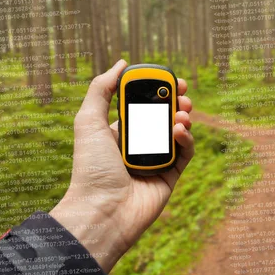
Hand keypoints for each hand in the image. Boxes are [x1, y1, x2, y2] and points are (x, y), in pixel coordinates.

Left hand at [50, 60, 193, 272]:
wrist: (102, 211)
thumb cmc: (92, 168)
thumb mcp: (88, 121)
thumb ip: (101, 89)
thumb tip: (121, 64)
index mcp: (119, 132)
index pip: (143, 105)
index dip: (157, 91)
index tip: (169, 80)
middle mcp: (138, 145)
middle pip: (164, 116)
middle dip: (176, 102)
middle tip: (183, 93)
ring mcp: (156, 160)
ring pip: (177, 132)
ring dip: (183, 118)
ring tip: (181, 113)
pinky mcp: (170, 176)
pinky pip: (185, 153)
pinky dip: (186, 139)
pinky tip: (179, 131)